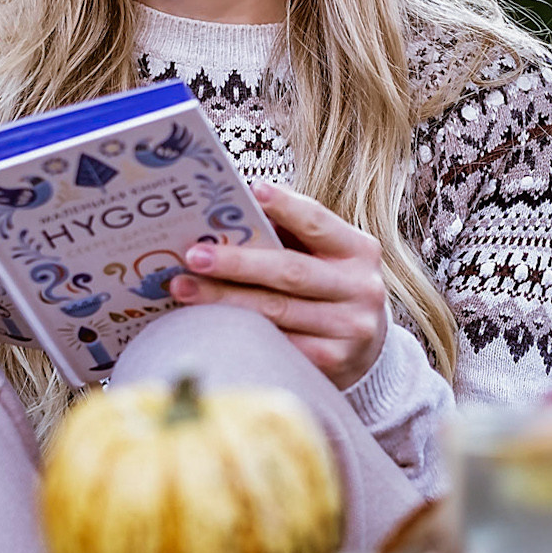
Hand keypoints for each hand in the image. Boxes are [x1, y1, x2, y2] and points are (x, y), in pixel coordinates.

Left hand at [165, 182, 387, 389]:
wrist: (367, 351)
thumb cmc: (330, 289)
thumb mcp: (326, 258)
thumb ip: (292, 237)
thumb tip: (232, 216)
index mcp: (359, 250)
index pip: (318, 222)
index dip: (286, 206)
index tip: (252, 191)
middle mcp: (361, 288)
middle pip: (290, 271)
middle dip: (237, 263)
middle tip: (193, 255)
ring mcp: (349, 328)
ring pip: (276, 311)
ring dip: (224, 299)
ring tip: (185, 288)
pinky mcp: (333, 361)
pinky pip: (278, 344)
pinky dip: (240, 332)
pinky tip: (209, 323)